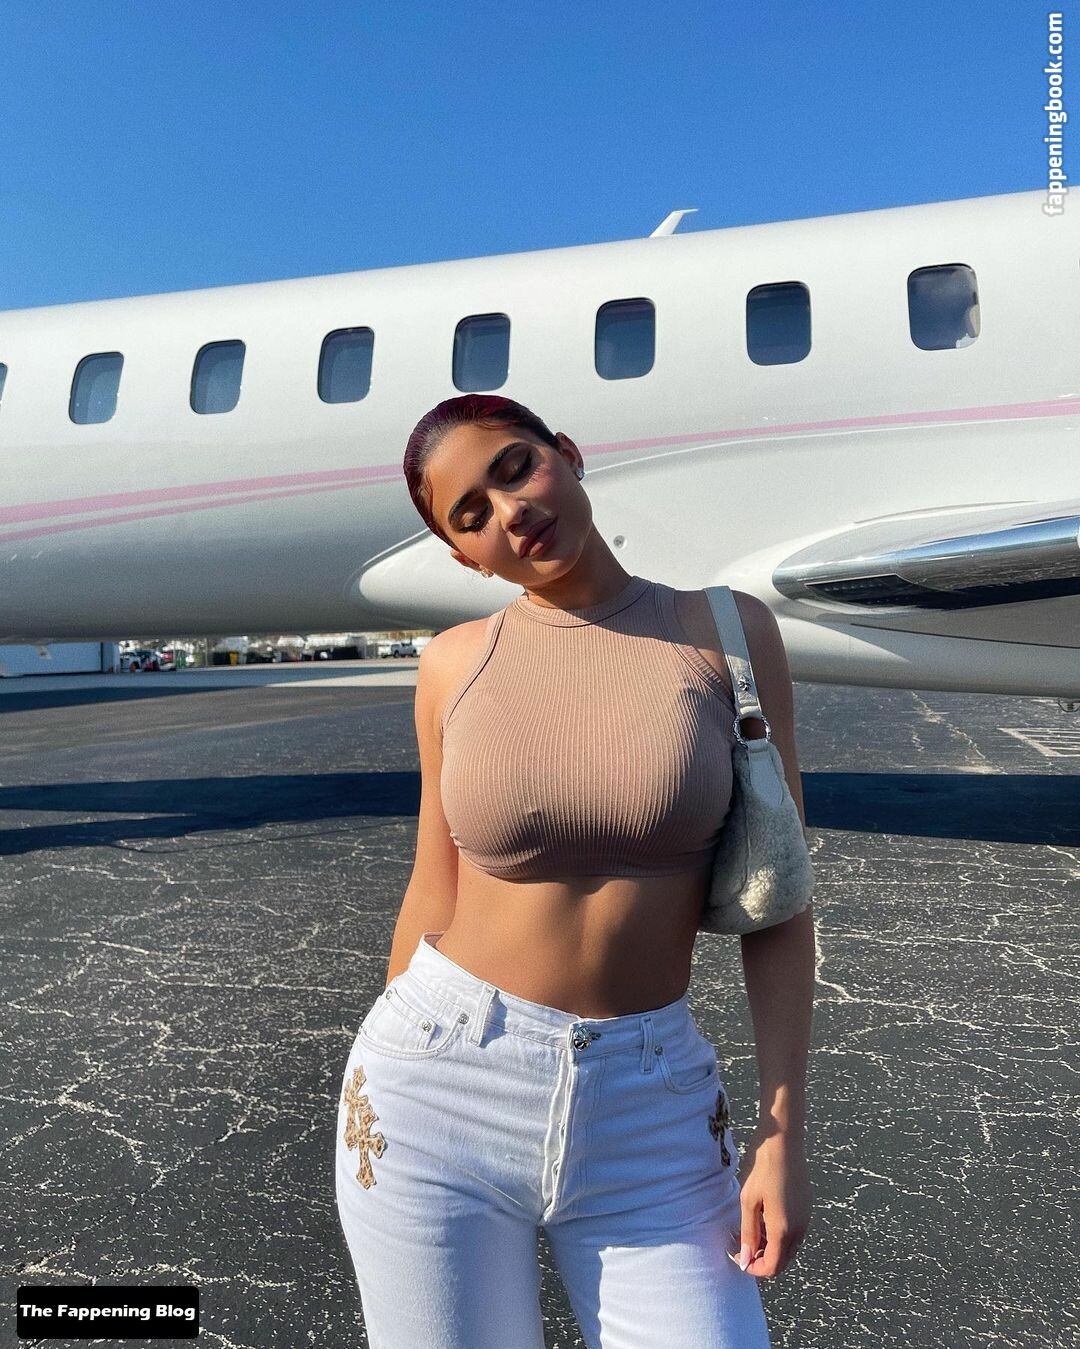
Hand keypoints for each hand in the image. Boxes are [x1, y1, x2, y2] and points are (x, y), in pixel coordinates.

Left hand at [727, 1130, 811, 1277]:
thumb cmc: (762, 1168)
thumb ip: (748, 1232)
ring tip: (751, 1229)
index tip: (738, 1255)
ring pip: (790, 1247)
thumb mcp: (748, 1200)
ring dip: (772, 1248)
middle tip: (742, 1245)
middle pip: (783, 1261)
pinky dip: (780, 1235)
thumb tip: (746, 1259)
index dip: (754, 1268)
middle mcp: (800, 1229)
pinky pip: (795, 1232)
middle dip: (763, 1260)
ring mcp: (806, 1217)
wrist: (784, 1141)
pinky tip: (765, 1217)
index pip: (773, 1267)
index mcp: (784, 1230)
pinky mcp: (807, 1207)